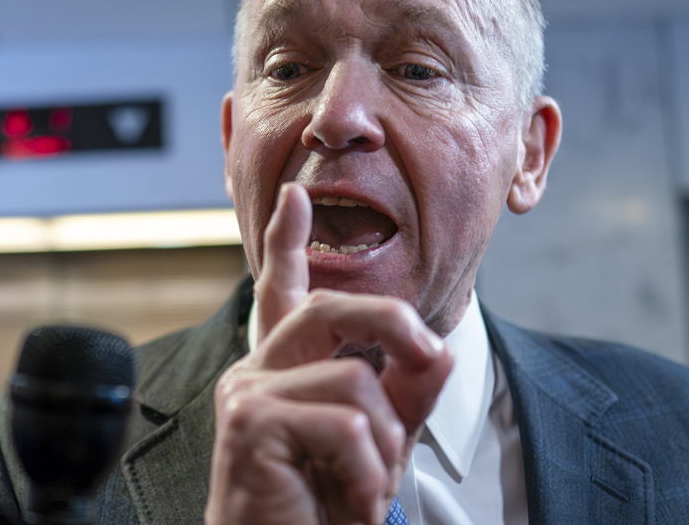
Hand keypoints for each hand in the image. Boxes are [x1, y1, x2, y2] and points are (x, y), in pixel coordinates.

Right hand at [206, 183, 452, 524]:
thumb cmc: (324, 508)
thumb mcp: (383, 444)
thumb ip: (408, 393)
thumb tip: (440, 348)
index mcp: (283, 369)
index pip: (282, 291)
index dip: (287, 240)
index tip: (295, 196)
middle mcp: (257, 371)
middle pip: (331, 309)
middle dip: (393, 325)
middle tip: (433, 356)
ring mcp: (248, 393)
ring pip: (355, 379)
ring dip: (384, 445)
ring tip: (365, 488)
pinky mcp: (250, 424)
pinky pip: (346, 423)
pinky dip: (368, 472)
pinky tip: (350, 503)